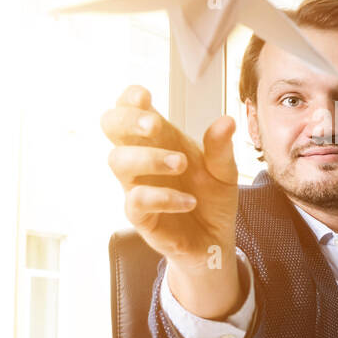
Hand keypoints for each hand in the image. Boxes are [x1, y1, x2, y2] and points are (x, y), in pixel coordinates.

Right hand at [101, 85, 241, 317]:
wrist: (215, 241)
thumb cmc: (212, 200)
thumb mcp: (225, 172)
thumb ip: (221, 148)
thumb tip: (226, 121)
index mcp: (161, 140)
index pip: (130, 110)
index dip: (130, 99)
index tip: (145, 96)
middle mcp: (143, 159)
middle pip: (111, 127)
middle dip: (128, 120)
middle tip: (154, 125)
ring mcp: (137, 186)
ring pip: (118, 161)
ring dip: (149, 158)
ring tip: (181, 164)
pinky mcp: (141, 216)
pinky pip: (136, 201)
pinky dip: (163, 196)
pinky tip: (188, 200)